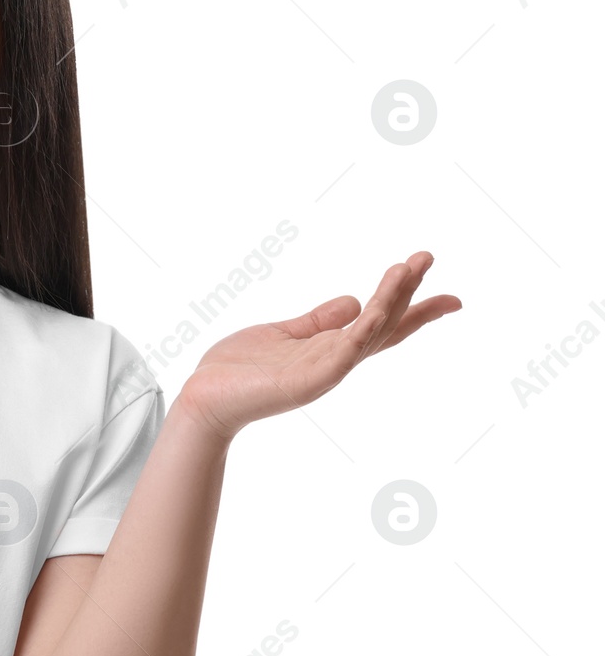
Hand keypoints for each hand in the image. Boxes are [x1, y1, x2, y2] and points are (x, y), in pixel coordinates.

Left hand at [175, 251, 461, 443]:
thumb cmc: (239, 370)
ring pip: (368, 331)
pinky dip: (360, 329)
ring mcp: (324, 371)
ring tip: (407, 268)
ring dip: (389, 300)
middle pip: (384, 324)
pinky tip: (372, 306)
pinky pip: (342, 351)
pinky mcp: (308, 380)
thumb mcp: (284, 334)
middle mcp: (334, 359)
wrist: (205, 399)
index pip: (381, 325)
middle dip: (408, 292)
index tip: (451, 297)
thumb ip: (318, 321)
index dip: (414, 309)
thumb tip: (353, 300)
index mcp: (330, 347)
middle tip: (428, 257)